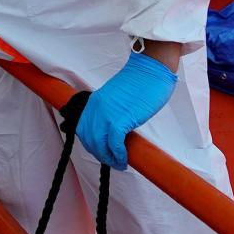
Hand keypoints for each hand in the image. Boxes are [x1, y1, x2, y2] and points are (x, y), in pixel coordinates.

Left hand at [75, 53, 176, 169]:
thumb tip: (114, 131)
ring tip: (118, 163)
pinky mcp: (120, 119)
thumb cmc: (140, 83)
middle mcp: (96, 109)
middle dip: (99, 153)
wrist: (151, 70)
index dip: (91, 144)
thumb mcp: (116, 98)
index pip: (83, 129)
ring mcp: (106, 114)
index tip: (101, 152)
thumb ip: (110, 111)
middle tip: (112, 160)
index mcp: (94, 102)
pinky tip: (123, 159)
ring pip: (99, 144)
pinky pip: (114, 143)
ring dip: (108, 158)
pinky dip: (117, 155)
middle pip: (89, 139)